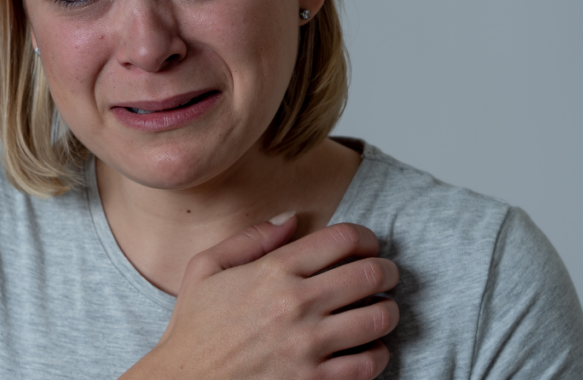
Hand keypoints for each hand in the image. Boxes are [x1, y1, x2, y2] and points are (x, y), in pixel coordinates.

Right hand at [126, 215, 398, 379]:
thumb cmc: (194, 329)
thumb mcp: (205, 268)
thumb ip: (250, 238)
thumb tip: (291, 219)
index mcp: (272, 271)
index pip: (342, 239)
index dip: (366, 238)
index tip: (368, 245)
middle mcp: (295, 303)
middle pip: (369, 274)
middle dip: (386, 271)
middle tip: (385, 275)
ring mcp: (308, 345)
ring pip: (378, 318)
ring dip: (388, 311)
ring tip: (381, 310)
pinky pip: (369, 364)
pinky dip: (378, 353)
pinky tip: (369, 348)